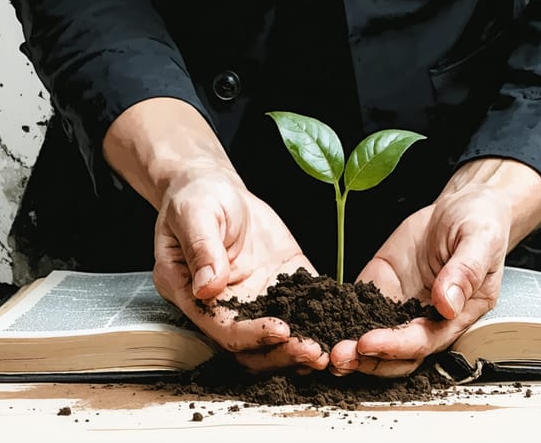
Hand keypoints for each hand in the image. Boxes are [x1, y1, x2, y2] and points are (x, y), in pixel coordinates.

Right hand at [104, 98, 327, 372]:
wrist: (215, 188)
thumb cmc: (196, 199)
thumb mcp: (194, 214)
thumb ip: (201, 249)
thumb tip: (207, 287)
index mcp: (195, 296)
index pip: (225, 330)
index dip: (253, 335)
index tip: (281, 331)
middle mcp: (228, 305)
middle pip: (255, 346)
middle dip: (285, 353)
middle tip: (314, 352)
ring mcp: (258, 297)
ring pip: (281, 336)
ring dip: (305, 344)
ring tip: (333, 348)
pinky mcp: (284, 282)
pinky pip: (305, 303)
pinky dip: (325, 314)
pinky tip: (346, 318)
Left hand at [329, 159, 540, 377]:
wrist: (462, 204)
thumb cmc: (480, 222)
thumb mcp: (479, 239)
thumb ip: (465, 271)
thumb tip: (448, 304)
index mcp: (458, 314)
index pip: (425, 342)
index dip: (397, 346)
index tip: (370, 343)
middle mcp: (428, 317)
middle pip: (396, 353)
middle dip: (367, 359)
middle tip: (339, 355)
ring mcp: (402, 305)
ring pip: (375, 338)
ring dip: (351, 348)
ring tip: (324, 349)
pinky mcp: (380, 288)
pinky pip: (358, 308)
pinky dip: (338, 318)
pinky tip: (318, 321)